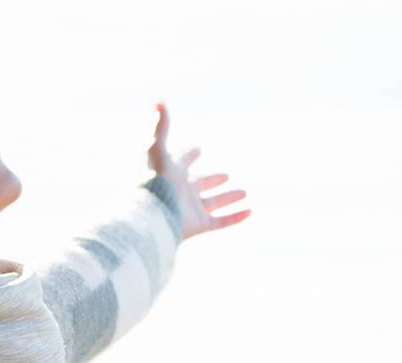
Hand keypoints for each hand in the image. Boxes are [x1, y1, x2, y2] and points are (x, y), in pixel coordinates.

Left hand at [148, 101, 251, 240]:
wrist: (151, 214)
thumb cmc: (152, 179)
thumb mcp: (156, 148)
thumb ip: (160, 126)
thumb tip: (158, 99)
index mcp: (171, 172)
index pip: (182, 160)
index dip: (189, 154)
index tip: (198, 149)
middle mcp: (182, 191)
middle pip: (200, 184)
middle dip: (212, 179)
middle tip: (225, 175)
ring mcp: (191, 209)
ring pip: (214, 203)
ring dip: (229, 197)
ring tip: (244, 192)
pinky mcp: (199, 225)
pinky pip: (222, 221)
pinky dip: (236, 217)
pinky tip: (250, 211)